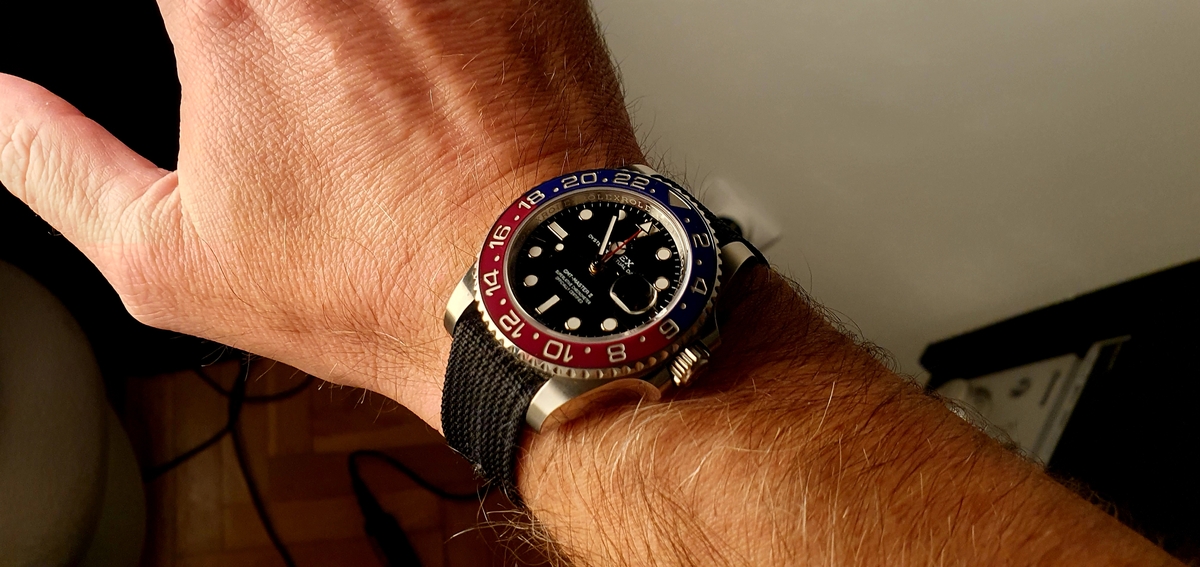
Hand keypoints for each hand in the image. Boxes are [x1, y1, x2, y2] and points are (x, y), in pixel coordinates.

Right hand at [0, 0, 641, 427]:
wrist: (524, 298)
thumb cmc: (367, 286)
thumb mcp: (166, 260)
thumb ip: (53, 164)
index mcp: (230, 11)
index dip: (193, 9)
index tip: (206, 37)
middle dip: (260, 16)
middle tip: (281, 66)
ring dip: (346, 16)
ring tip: (351, 64)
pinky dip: (425, 9)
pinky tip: (415, 45)